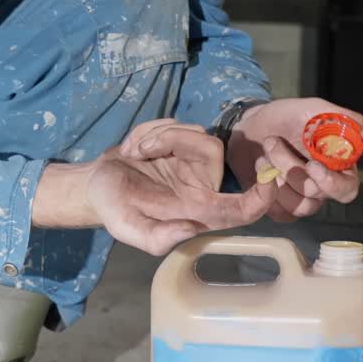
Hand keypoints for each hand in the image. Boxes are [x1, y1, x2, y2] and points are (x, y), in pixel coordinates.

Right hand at [32, 121, 276, 255]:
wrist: (95, 184)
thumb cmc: (114, 210)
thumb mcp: (128, 228)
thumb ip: (157, 237)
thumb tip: (190, 229)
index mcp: (199, 212)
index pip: (242, 208)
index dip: (262, 196)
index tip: (267, 176)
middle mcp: (202, 187)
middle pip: (213, 152)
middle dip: (176, 141)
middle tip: (142, 150)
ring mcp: (193, 163)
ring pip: (196, 133)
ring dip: (159, 135)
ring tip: (134, 151)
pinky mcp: (181, 143)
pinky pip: (178, 124)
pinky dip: (152, 129)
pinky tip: (136, 147)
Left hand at [226, 98, 362, 221]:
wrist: (253, 125)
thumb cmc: (286, 117)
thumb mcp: (315, 109)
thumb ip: (343, 120)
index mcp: (338, 167)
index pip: (347, 189)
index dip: (331, 183)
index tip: (312, 165)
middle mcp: (322, 187)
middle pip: (315, 194)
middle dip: (289, 166)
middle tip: (271, 141)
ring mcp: (301, 198)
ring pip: (297, 205)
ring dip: (276, 176)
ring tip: (263, 153)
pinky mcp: (280, 206)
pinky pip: (279, 212)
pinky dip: (266, 189)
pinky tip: (260, 167)